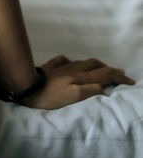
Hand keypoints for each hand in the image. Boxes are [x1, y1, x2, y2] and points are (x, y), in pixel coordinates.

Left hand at [17, 55, 136, 109]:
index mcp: (80, 77)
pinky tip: (71, 63)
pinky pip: (64, 61)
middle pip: (95, 65)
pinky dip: (72, 62)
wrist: (26, 85)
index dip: (117, 77)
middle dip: (109, 68)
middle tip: (119, 73)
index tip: (130, 80)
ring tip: (101, 68)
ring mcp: (61, 66)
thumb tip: (103, 87)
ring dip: (95, 64)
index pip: (104, 74)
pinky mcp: (50, 67)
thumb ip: (88, 90)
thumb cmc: (49, 95)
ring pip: (82, 62)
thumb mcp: (72, 96)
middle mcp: (73, 69)